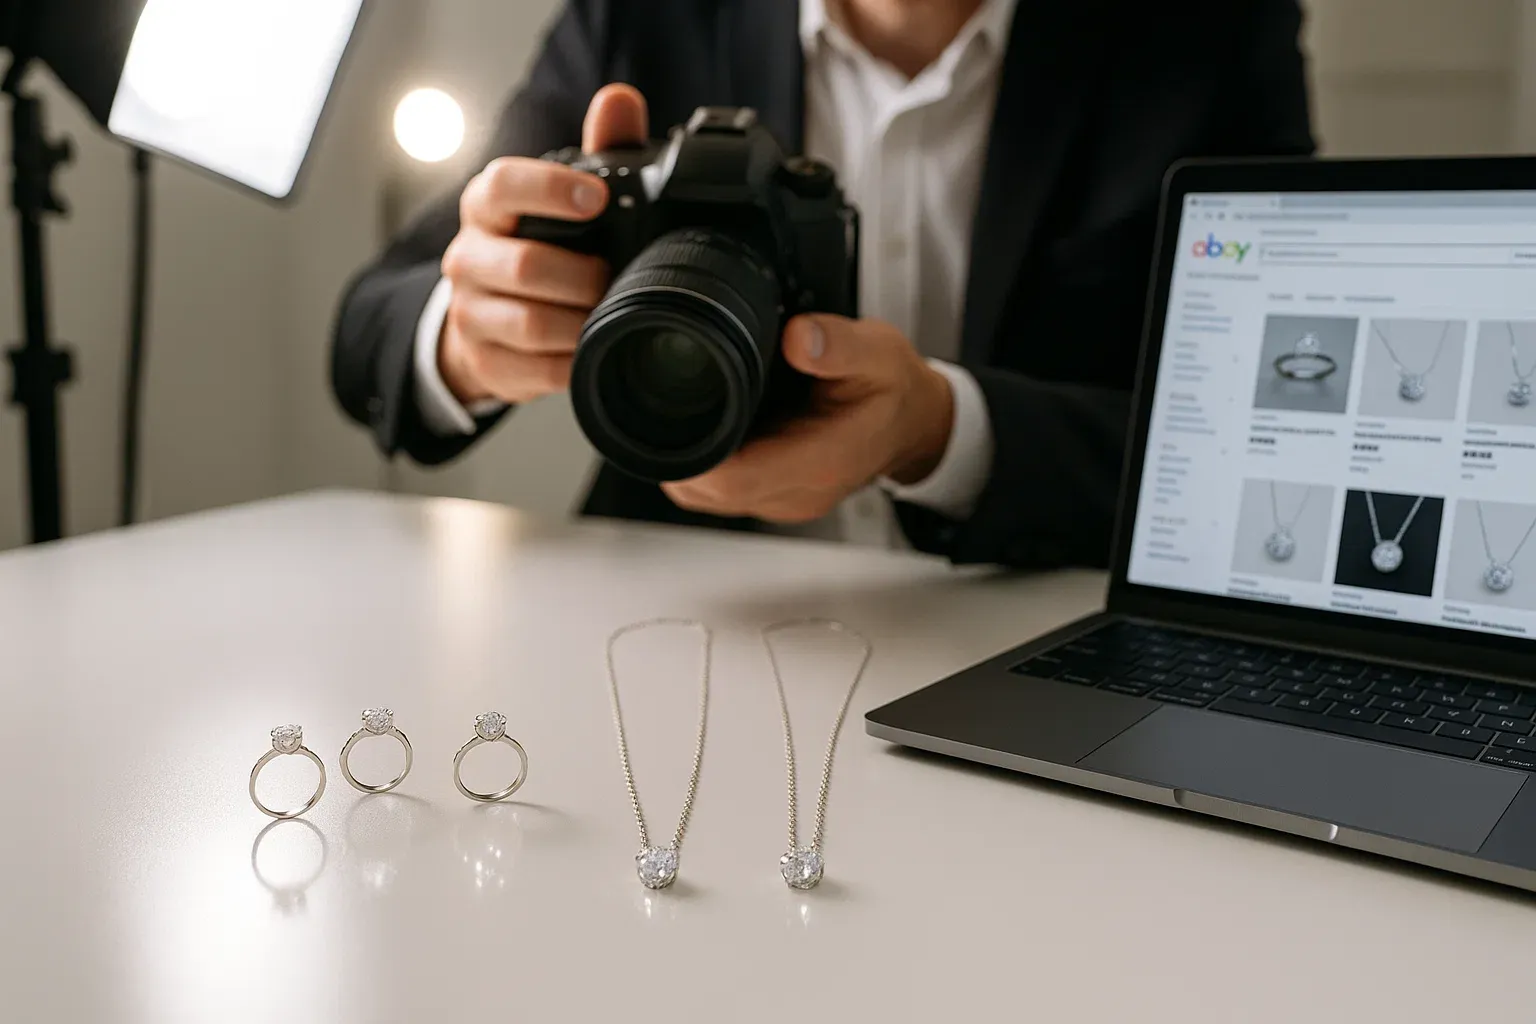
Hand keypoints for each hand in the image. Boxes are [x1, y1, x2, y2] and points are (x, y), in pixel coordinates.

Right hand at [437, 84, 648, 404]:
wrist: (485, 323)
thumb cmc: (536, 246)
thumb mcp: (562, 199)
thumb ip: (597, 148)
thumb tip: (620, 100)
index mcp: (485, 207)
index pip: (503, 185)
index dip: (550, 189)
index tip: (598, 198)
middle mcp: (468, 258)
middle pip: (524, 265)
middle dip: (582, 275)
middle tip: (614, 277)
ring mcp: (470, 314)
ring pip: (531, 323)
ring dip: (581, 321)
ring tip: (607, 313)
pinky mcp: (485, 363)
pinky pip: (539, 371)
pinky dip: (574, 362)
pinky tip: (592, 348)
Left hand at [662, 317, 954, 522]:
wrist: (913, 422)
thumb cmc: (895, 391)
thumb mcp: (877, 353)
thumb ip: (837, 344)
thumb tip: (797, 338)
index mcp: (821, 461)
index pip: (734, 480)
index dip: (694, 457)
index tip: (675, 419)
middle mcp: (800, 492)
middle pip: (710, 492)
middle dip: (681, 454)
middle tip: (672, 406)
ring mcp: (787, 501)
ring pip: (710, 498)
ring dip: (693, 461)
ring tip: (696, 413)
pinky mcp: (778, 497)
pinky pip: (726, 492)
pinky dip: (710, 465)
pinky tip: (718, 429)